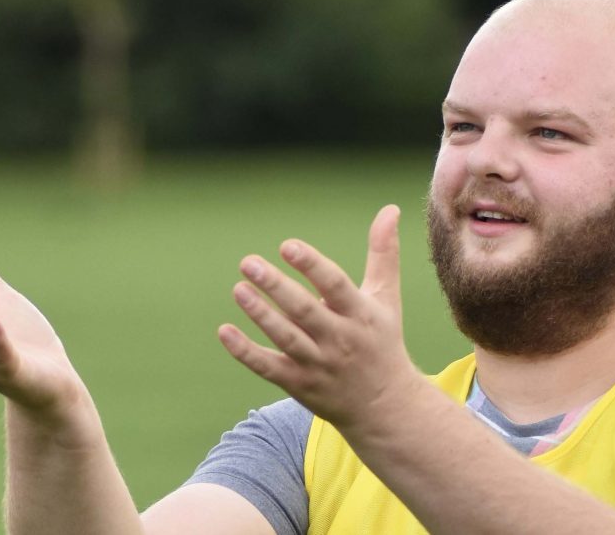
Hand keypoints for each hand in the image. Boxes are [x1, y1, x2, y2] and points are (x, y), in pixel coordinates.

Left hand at [218, 205, 426, 429]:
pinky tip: (225, 331)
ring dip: (260, 314)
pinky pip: (268, 367)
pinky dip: (246, 351)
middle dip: (276, 287)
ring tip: (238, 289)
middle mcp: (340, 340)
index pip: (334, 286)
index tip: (288, 246)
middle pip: (305, 311)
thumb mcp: (386, 297)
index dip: (311, 266)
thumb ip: (383, 253)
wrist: (384, 406)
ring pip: (285, 338)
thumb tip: (389, 208)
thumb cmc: (382, 340)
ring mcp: (318, 364)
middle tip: (248, 263)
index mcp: (360, 314)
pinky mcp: (299, 384)